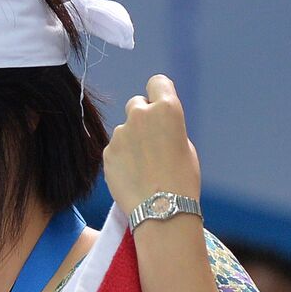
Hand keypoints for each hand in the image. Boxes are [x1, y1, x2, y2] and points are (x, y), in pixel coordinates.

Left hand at [103, 74, 201, 214]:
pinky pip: (114, 149)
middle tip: (150, 139)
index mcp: (167, 109)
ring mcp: (120, 134)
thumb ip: (166, 127)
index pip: (157, 82)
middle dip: (142, 116)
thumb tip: (155, 125)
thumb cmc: (182, 178)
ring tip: (143, 166)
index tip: (158, 103)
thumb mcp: (184, 144)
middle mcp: (140, 115)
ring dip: (130, 141)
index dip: (158, 92)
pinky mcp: (106, 152)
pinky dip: (121, 158)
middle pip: (136, 103)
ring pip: (124, 130)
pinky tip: (132, 175)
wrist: (162, 209)